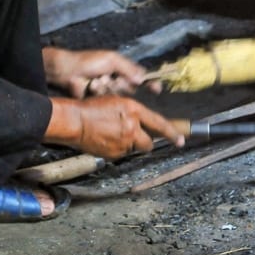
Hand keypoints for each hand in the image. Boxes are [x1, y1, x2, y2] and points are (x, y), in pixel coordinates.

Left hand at [42, 47, 158, 97]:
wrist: (68, 72)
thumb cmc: (89, 61)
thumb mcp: (111, 59)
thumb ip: (128, 68)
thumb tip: (143, 79)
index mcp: (123, 69)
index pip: (141, 77)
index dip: (150, 84)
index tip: (156, 89)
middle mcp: (118, 81)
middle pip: (130, 88)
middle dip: (122, 84)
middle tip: (112, 79)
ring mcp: (109, 91)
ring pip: (119, 95)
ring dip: (108, 87)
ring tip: (98, 80)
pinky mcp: (100, 100)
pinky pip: (107, 100)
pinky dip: (100, 92)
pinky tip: (91, 86)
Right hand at [45, 96, 184, 159]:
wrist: (74, 121)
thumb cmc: (92, 108)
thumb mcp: (117, 101)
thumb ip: (132, 112)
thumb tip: (141, 121)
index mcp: (134, 110)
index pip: (160, 124)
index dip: (172, 133)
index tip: (180, 140)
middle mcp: (132, 127)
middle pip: (148, 143)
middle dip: (144, 142)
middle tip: (134, 137)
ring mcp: (123, 142)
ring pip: (133, 148)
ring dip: (128, 145)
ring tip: (112, 135)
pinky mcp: (114, 154)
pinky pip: (121, 154)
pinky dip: (117, 149)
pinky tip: (106, 140)